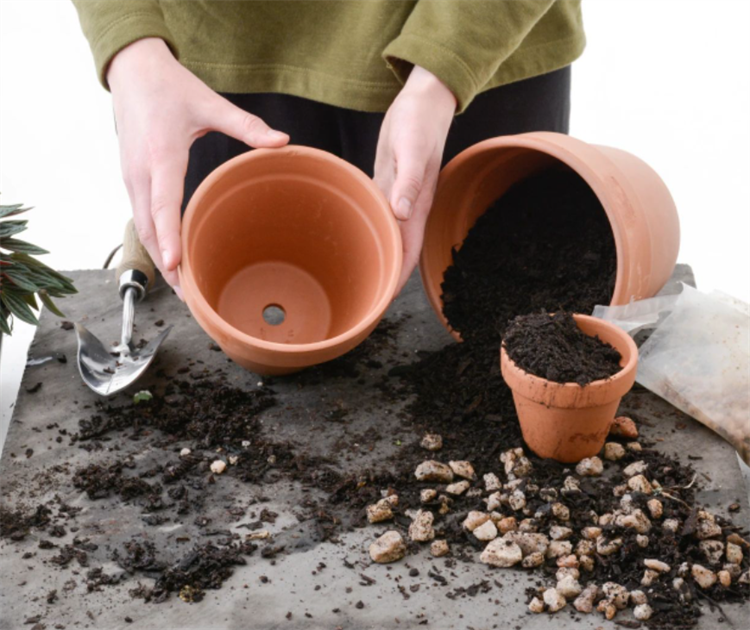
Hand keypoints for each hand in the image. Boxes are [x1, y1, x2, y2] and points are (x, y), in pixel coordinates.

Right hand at [107, 38, 288, 296]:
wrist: (132, 71)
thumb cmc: (170, 88)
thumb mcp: (210, 104)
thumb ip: (247, 126)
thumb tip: (283, 141)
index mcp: (161, 156)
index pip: (162, 206)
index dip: (170, 239)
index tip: (178, 267)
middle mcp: (140, 173)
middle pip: (149, 230)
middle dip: (168, 265)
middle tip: (191, 298)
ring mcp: (132, 178)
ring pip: (142, 229)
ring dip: (161, 259)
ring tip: (184, 289)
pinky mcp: (132, 180)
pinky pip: (141, 219)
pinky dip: (155, 242)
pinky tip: (173, 259)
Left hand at [374, 65, 455, 294]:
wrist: (423, 102)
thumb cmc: (420, 123)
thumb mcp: (413, 150)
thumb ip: (408, 182)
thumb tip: (402, 214)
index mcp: (416, 206)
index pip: (407, 253)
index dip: (396, 280)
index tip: (381, 303)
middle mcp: (407, 208)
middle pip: (397, 252)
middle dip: (384, 277)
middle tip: (363, 300)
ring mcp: (397, 198)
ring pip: (387, 237)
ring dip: (376, 257)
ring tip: (357, 279)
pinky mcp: (386, 185)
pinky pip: (377, 217)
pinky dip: (368, 232)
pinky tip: (354, 239)